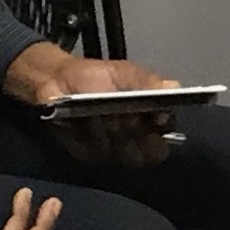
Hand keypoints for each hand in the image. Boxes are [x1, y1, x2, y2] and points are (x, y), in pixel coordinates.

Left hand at [6, 45, 180, 167]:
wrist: (55, 82)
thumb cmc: (92, 76)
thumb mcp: (122, 73)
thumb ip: (148, 82)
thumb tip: (174, 88)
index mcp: (148, 114)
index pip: (168, 129)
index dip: (162, 126)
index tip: (154, 117)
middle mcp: (136, 135)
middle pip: (154, 153)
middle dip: (142, 138)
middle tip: (126, 120)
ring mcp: (115, 147)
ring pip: (126, 156)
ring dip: (113, 136)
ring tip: (98, 116)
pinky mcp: (93, 154)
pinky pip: (98, 155)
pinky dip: (90, 138)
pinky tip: (81, 123)